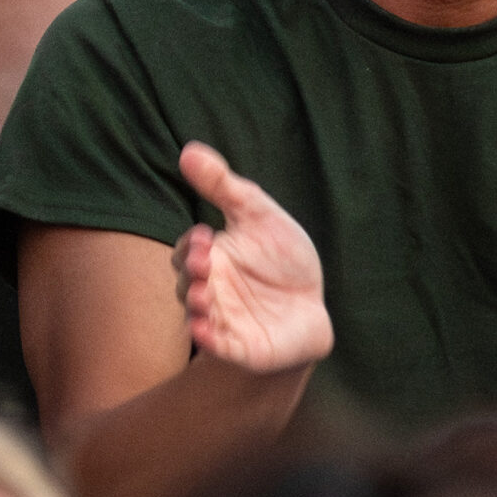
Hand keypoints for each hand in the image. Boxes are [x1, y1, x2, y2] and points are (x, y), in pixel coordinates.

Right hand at [173, 141, 332, 374]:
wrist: (310, 309)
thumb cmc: (281, 259)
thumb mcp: (257, 215)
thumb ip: (222, 185)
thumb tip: (188, 149)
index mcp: (211, 258)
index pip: (188, 250)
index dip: (192, 245)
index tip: (206, 236)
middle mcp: (209, 289)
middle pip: (186, 282)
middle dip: (192, 274)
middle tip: (202, 264)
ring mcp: (221, 319)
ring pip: (197, 313)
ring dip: (196, 305)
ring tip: (202, 297)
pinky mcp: (238, 347)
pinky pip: (217, 345)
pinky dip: (208, 339)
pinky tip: (204, 330)